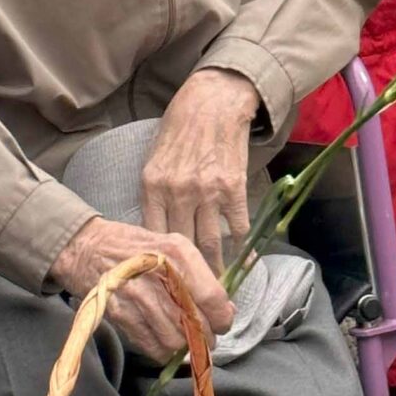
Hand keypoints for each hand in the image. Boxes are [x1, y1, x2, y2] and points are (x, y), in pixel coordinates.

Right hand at [47, 218, 234, 363]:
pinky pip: (153, 347)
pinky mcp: (122, 316)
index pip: (213, 298)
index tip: (222, 323)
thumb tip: (225, 309)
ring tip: (185, 340)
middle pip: (196, 324)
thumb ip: (200, 276)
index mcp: (179, 253)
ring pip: (176, 341)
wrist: (89, 248)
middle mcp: (161, 276)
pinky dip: (163, 351)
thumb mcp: (173, 247)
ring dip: (185, 347)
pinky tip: (164, 341)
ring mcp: (139, 298)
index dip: (223, 318)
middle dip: (205, 336)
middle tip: (205, 336)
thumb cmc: (137, 248)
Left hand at [140, 68, 259, 270]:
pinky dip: (241, 246)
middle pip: (181, 245)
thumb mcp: (155, 158)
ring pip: (209, 243)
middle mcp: (178, 191)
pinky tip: (243, 261)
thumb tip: (156, 230)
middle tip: (192, 294)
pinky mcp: (233, 187)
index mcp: (153, 185)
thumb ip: (155, 193)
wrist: (213, 101)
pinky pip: (237, 227)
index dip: (158, 260)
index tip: (163, 278)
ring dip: (215, 268)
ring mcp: (207, 191)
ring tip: (217, 287)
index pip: (151, 235)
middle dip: (187, 273)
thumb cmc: (181, 128)